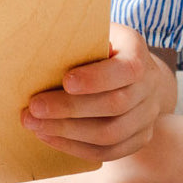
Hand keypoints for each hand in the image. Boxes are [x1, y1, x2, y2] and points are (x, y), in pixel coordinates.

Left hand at [20, 23, 177, 161]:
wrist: (134, 69)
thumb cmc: (99, 44)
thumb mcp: (91, 31)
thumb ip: (75, 39)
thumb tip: (40, 49)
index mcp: (137, 52)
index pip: (126, 70)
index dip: (97, 78)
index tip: (65, 81)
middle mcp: (149, 85)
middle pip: (115, 105)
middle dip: (70, 109)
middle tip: (33, 108)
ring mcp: (148, 115)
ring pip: (111, 134)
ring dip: (68, 132)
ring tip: (34, 125)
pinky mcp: (139, 137)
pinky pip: (110, 151)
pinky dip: (76, 148)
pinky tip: (48, 137)